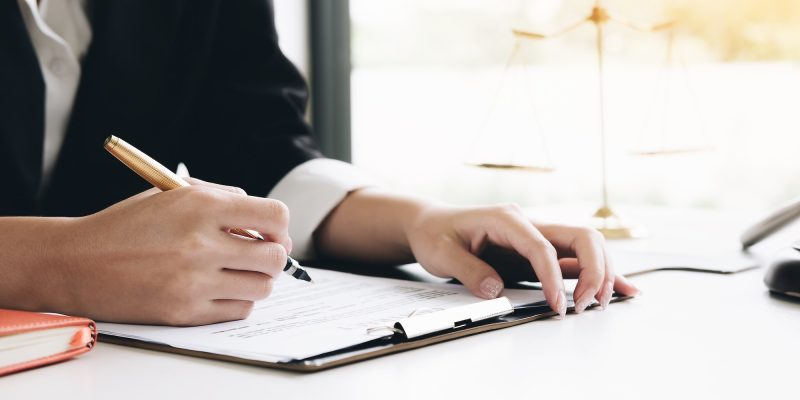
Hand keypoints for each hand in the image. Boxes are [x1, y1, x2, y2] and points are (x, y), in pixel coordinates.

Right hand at [41, 179, 290, 324]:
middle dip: (273, 256)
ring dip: (257, 280)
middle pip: (275, 257)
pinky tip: (220, 289)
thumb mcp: (173, 194)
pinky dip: (238, 301)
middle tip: (259, 255)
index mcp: (201, 206)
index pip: (275, 216)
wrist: (76, 262)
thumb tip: (268, 221)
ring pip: (262, 287)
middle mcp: (201, 243)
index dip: (280, 226)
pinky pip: (239, 310)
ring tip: (238, 272)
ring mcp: (194, 281)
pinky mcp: (185, 312)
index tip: (272, 232)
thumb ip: (223, 198)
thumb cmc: (128, 224)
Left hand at [406, 204, 639, 316]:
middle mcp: (528, 222)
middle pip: (580, 237)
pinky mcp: (538, 249)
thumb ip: (468, 271)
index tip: (557, 305)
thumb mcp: (441, 253)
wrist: (430, 224)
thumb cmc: (436, 234)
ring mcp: (536, 234)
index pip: (542, 246)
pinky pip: (574, 258)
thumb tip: (495, 289)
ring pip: (585, 246)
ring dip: (600, 272)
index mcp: (506, 218)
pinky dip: (597, 273)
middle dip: (592, 271)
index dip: (553, 277)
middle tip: (583, 305)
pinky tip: (620, 287)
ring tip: (601, 303)